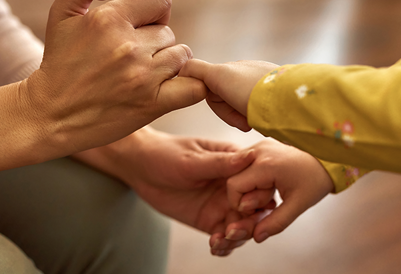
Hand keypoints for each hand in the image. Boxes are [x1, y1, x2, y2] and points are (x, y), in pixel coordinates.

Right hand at [24, 0, 206, 156]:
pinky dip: (190, 87)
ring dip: (169, 65)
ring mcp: (143, 76)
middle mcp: (128, 46)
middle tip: (130, 60)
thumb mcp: (61, 12)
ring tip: (143, 76)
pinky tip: (171, 90)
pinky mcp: (153, 104)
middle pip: (168, 32)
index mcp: (109, 18)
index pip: (161, 0)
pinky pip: (194, 88)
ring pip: (182, 57)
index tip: (138, 29)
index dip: (153, 13)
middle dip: (155, 43)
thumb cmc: (58, 62)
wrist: (50, 114)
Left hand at [72, 127, 268, 255]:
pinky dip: (224, 246)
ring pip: (242, 226)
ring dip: (237, 237)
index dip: (259, 197)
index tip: (247, 207)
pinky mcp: (210, 220)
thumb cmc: (166, 154)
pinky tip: (215, 246)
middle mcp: (234, 186)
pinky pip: (224, 237)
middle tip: (234, 231)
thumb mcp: (192, 160)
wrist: (140, 168)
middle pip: (255, 209)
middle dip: (250, 223)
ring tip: (221, 240)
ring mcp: (223, 204)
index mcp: (236, 164)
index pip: (259, 182)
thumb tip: (251, 157)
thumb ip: (221, 163)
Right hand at [178, 59, 277, 130]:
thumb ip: (196, 69)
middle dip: (231, 114)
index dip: (216, 103)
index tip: (226, 110)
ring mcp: (265, 85)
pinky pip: (260, 111)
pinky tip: (264, 122)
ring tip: (254, 124)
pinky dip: (257, 119)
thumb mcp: (218, 75)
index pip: (212, 87)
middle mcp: (250, 73)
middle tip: (243, 123)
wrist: (288, 102)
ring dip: (244, 118)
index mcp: (236, 67)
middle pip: (226, 99)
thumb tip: (181, 68)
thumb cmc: (251, 90)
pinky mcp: (278, 97)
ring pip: (242, 108)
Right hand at [220, 139, 332, 246]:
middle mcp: (259, 150)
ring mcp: (259, 146)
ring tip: (270, 191)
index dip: (241, 204)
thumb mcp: (298, 205)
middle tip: (267, 201)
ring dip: (249, 187)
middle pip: (233, 179)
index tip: (259, 210)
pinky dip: (252, 178)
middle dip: (245, 196)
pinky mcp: (262, 146)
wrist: (329, 158)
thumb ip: (276, 222)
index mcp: (266, 164)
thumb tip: (256, 237)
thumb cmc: (316, 180)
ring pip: (237, 172)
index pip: (234, 187)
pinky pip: (245, 166)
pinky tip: (269, 184)